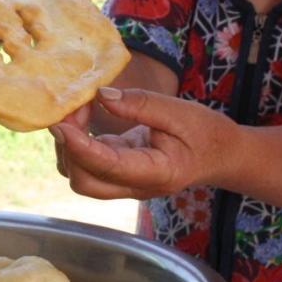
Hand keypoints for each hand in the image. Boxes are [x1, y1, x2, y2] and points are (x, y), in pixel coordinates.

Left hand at [49, 87, 237, 199]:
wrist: (220, 155)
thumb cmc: (205, 133)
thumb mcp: (180, 112)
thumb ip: (141, 104)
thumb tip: (102, 95)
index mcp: (156, 174)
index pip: (108, 167)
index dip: (79, 147)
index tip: (61, 123)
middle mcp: (135, 186)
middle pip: (85, 181)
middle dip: (67, 147)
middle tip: (71, 109)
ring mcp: (124, 183)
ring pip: (80, 176)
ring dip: (68, 144)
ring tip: (78, 109)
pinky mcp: (117, 172)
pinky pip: (87, 164)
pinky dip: (76, 142)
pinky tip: (83, 115)